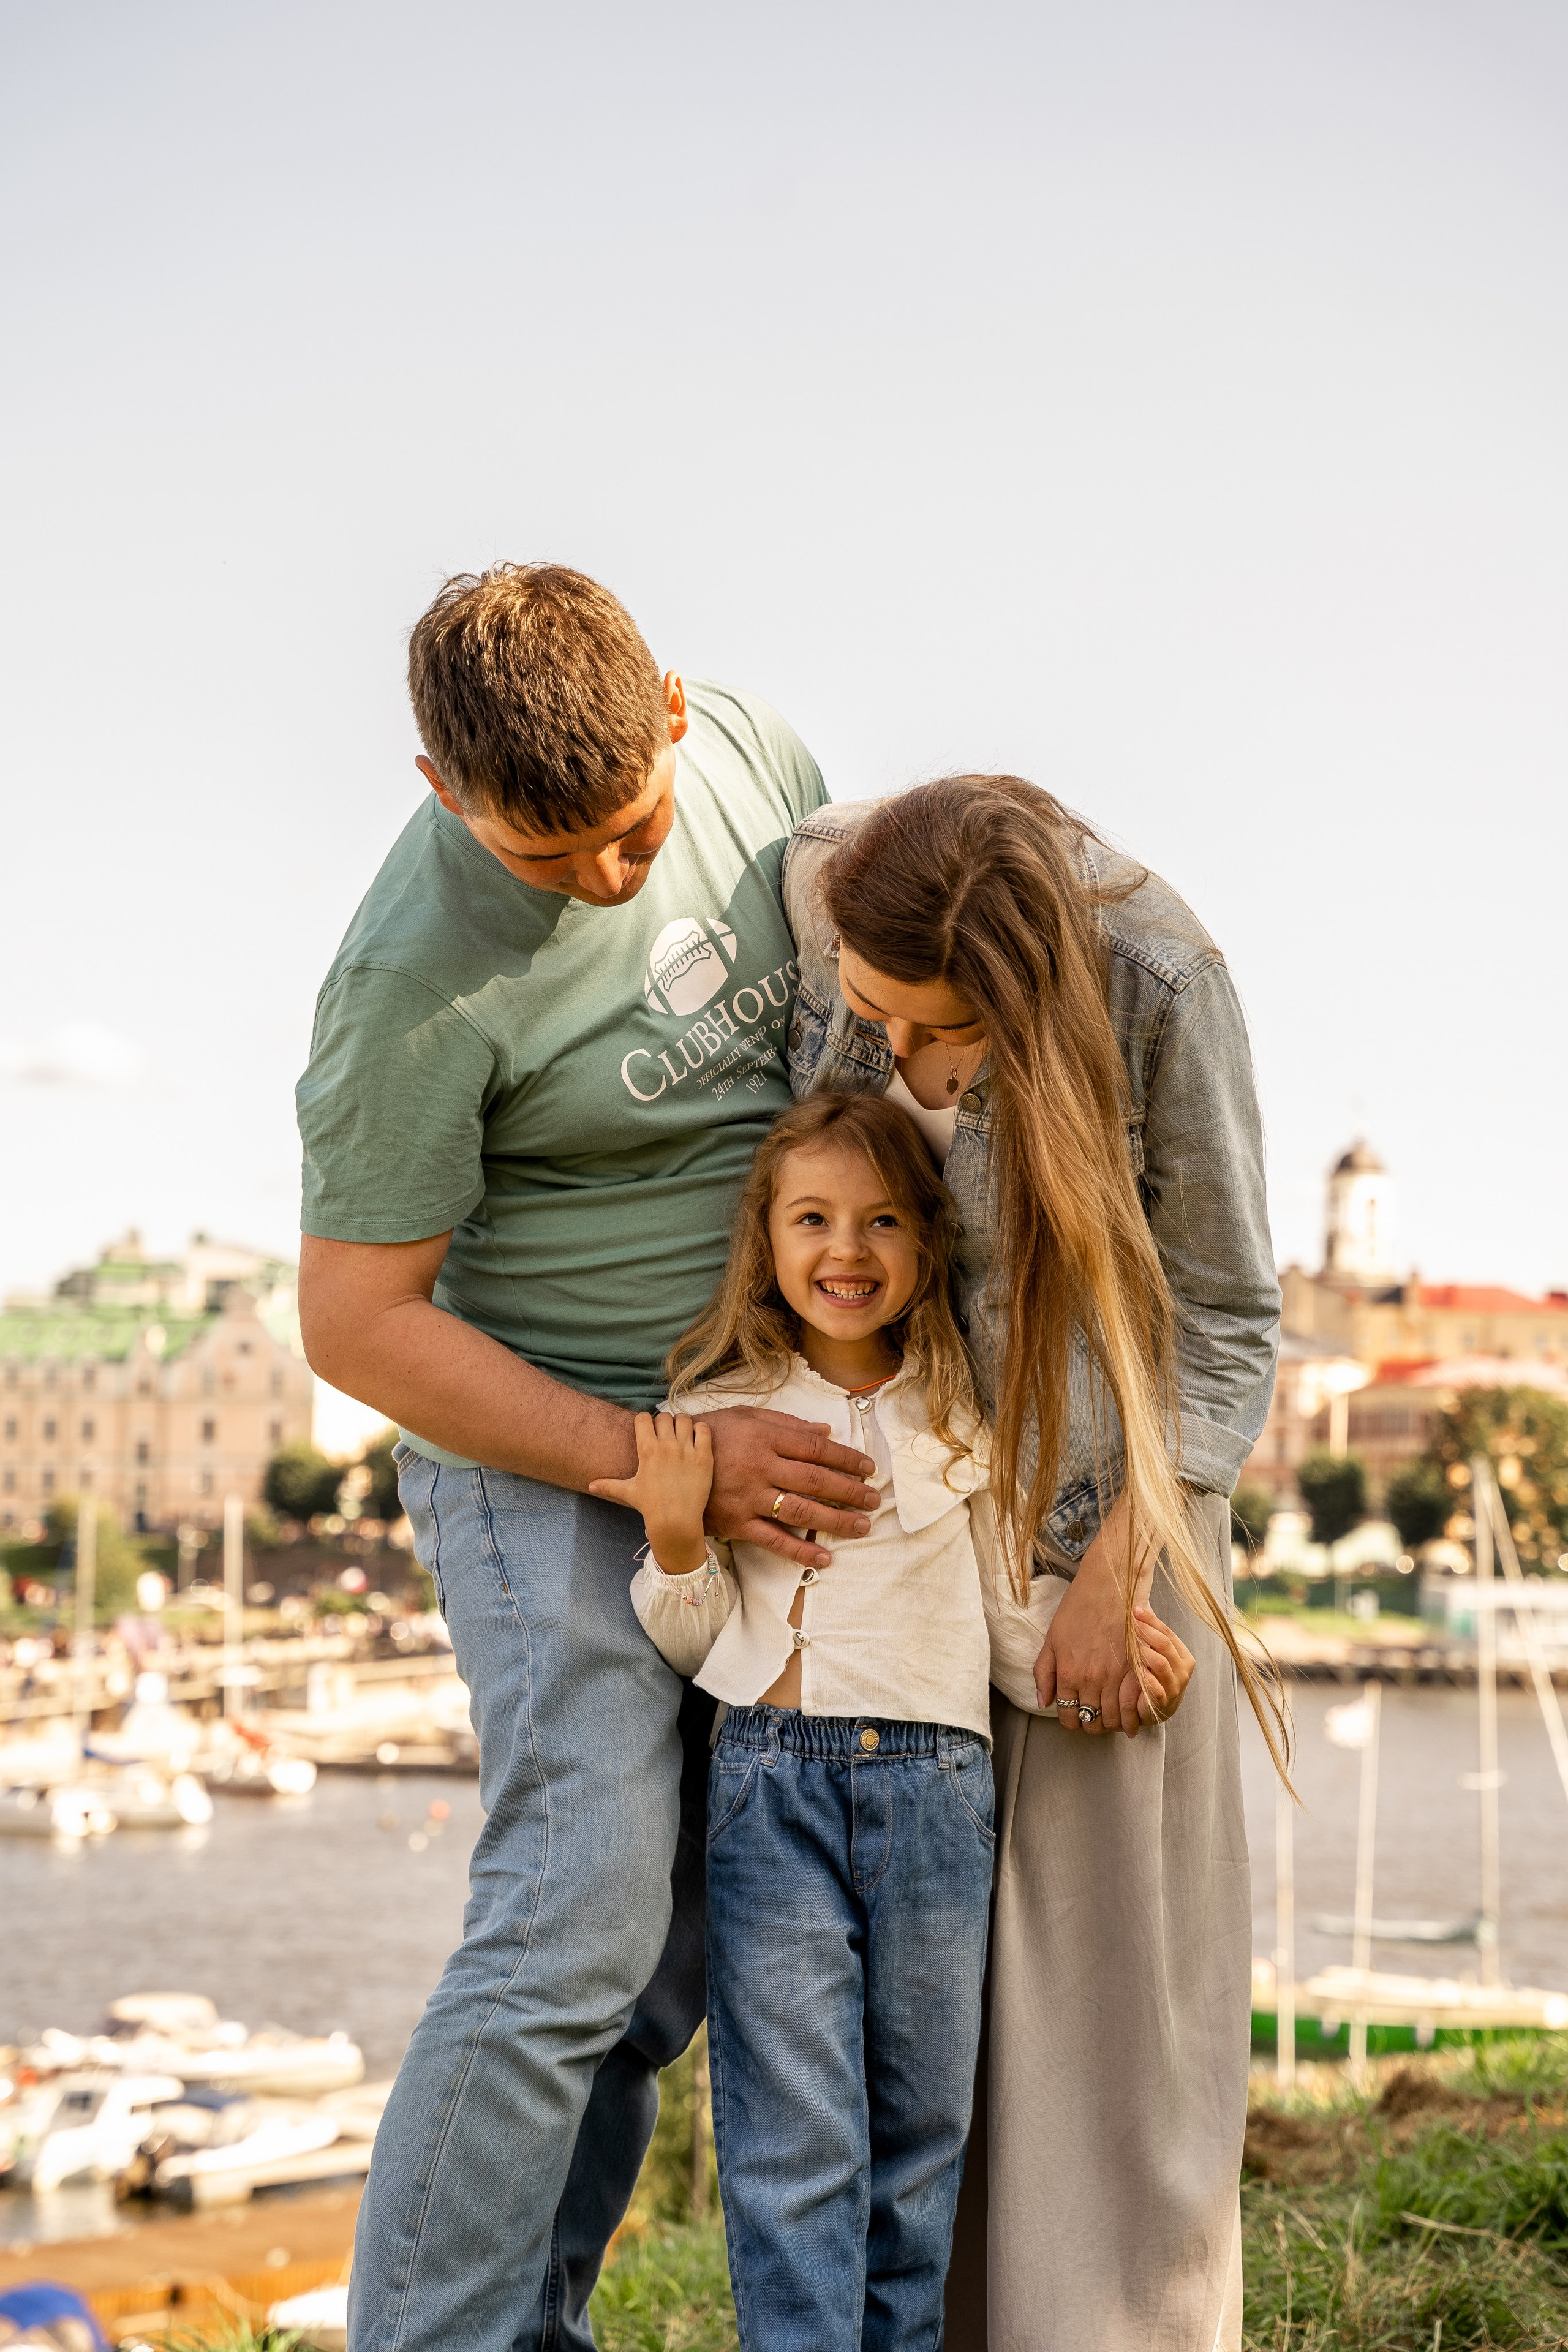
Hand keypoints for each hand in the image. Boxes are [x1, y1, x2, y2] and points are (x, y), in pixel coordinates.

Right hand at [589, 1413, 713, 1572]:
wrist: (675, 1521)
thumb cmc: (651, 1506)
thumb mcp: (628, 1492)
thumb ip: (609, 1485)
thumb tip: (590, 1486)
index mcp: (647, 1450)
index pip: (643, 1418)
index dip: (644, 1421)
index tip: (648, 1430)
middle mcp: (666, 1446)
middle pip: (664, 1416)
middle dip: (663, 1423)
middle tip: (665, 1435)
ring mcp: (687, 1450)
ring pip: (684, 1419)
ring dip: (682, 1424)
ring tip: (681, 1435)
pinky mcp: (704, 1456)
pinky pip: (704, 1430)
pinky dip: (700, 1430)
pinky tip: (697, 1439)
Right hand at [700, 1406, 877, 1569]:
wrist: (664, 1462)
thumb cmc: (711, 1435)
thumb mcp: (747, 1417)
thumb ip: (788, 1424)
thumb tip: (826, 1432)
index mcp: (765, 1437)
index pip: (816, 1449)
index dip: (847, 1459)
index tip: (868, 1467)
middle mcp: (760, 1467)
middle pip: (816, 1481)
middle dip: (850, 1491)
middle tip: (873, 1500)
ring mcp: (748, 1497)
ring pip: (801, 1511)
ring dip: (835, 1520)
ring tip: (861, 1527)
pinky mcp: (736, 1523)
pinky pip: (773, 1540)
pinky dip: (800, 1551)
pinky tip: (824, 1558)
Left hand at [1032, 1494, 1153, 1736]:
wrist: (1110, 1583)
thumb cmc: (1078, 1607)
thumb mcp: (1052, 1639)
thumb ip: (1045, 1673)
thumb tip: (1043, 1703)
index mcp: (1068, 1673)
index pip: (1068, 1717)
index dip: (1071, 1721)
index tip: (1075, 1715)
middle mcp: (1091, 1679)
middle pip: (1093, 1723)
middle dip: (1092, 1724)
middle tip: (1094, 1715)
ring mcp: (1116, 1675)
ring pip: (1115, 1719)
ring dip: (1113, 1721)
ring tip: (1112, 1713)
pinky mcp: (1138, 1668)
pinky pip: (1137, 1705)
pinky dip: (1134, 1713)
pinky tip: (1131, 1710)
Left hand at [1130, 1607, 1194, 1723]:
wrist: (1159, 1709)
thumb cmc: (1156, 1678)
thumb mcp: (1157, 1656)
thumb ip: (1153, 1639)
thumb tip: (1137, 1609)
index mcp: (1183, 1656)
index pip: (1168, 1633)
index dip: (1151, 1620)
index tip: (1135, 1610)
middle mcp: (1182, 1670)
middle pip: (1165, 1644)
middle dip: (1146, 1632)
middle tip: (1130, 1623)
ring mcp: (1175, 1687)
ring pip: (1161, 1663)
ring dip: (1144, 1652)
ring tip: (1131, 1644)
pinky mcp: (1164, 1702)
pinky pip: (1156, 1688)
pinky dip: (1146, 1677)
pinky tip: (1137, 1669)